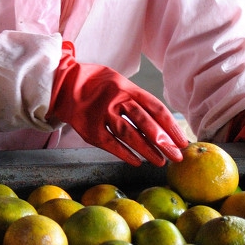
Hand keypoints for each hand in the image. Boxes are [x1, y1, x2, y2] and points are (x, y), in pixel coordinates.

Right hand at [48, 42, 187, 166]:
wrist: (63, 84)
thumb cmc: (96, 84)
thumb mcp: (119, 82)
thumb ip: (137, 99)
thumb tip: (161, 123)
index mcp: (127, 87)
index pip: (156, 108)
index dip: (171, 126)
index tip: (181, 141)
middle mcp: (116, 99)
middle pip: (145, 123)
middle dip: (163, 142)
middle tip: (176, 156)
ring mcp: (101, 114)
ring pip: (129, 134)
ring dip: (146, 150)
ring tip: (159, 161)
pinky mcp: (89, 128)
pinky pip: (110, 144)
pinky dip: (125, 154)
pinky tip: (136, 162)